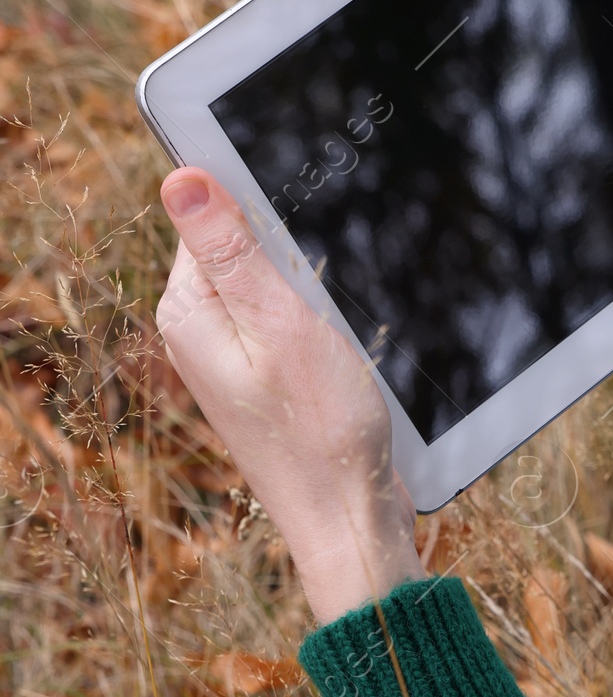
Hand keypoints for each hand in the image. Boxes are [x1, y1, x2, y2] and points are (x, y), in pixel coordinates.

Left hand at [155, 169, 423, 625]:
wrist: (349, 520)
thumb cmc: (321, 430)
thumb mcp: (281, 323)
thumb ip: (230, 250)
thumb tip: (180, 176)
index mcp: (189, 312)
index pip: (210, 217)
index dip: (264, 214)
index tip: (304, 254)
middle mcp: (198, 334)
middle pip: (243, 250)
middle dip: (292, 258)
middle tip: (326, 306)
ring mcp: (231, 361)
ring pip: (273, 288)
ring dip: (312, 297)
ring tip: (335, 339)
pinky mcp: (266, 382)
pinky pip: (288, 324)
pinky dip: (319, 327)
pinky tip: (340, 355)